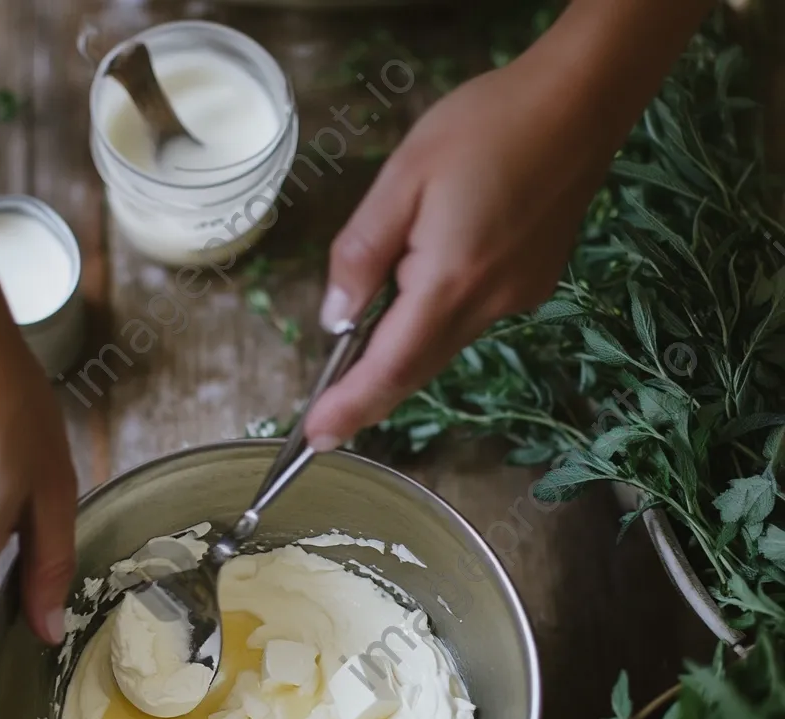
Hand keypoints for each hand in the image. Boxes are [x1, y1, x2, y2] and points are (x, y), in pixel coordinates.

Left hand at [305, 54, 614, 448]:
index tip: (316, 439)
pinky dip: (435, 325)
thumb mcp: (402, 179)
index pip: (389, 368)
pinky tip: (426, 288)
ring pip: (442, 347)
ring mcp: (517, 300)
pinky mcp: (534, 287)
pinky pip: (471, 321)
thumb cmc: (485, 126)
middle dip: (368, 398)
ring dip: (399, 357)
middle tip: (326, 421)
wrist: (581, 100)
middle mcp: (487, 306)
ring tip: (362, 348)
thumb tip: (336, 320)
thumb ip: (362, 254)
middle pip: (416, 371)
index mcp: (448, 282)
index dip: (350, 408)